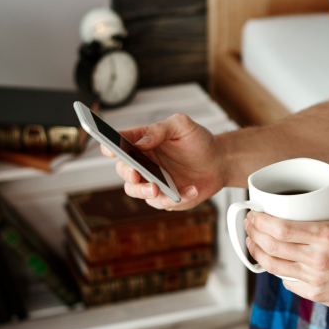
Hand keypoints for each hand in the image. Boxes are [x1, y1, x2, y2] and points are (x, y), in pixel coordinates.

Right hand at [101, 113, 225, 210]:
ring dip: (144, 191)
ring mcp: (152, 181)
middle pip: (124, 170)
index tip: (109, 150)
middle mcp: (143, 163)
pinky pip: (164, 202)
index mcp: (143, 142)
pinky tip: (192, 188)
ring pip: (136, 191)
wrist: (219, 161)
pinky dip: (178, 197)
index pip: (120, 143)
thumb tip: (141, 143)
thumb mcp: (182, 126)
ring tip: (157, 188)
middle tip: (136, 174)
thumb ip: (160, 129)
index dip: (110, 146)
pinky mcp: (166, 197)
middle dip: (127, 173)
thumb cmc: (198, 141)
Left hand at [244, 182, 328, 309]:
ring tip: (253, 242)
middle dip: (253, 234)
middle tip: (250, 225)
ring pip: (273, 266)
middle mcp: (317, 259)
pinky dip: (277, 270)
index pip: (280, 228)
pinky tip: (275, 260)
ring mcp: (315, 279)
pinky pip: (287, 281)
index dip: (260, 221)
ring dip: (258, 253)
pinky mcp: (316, 294)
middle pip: (271, 246)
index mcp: (326, 235)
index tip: (254, 214)